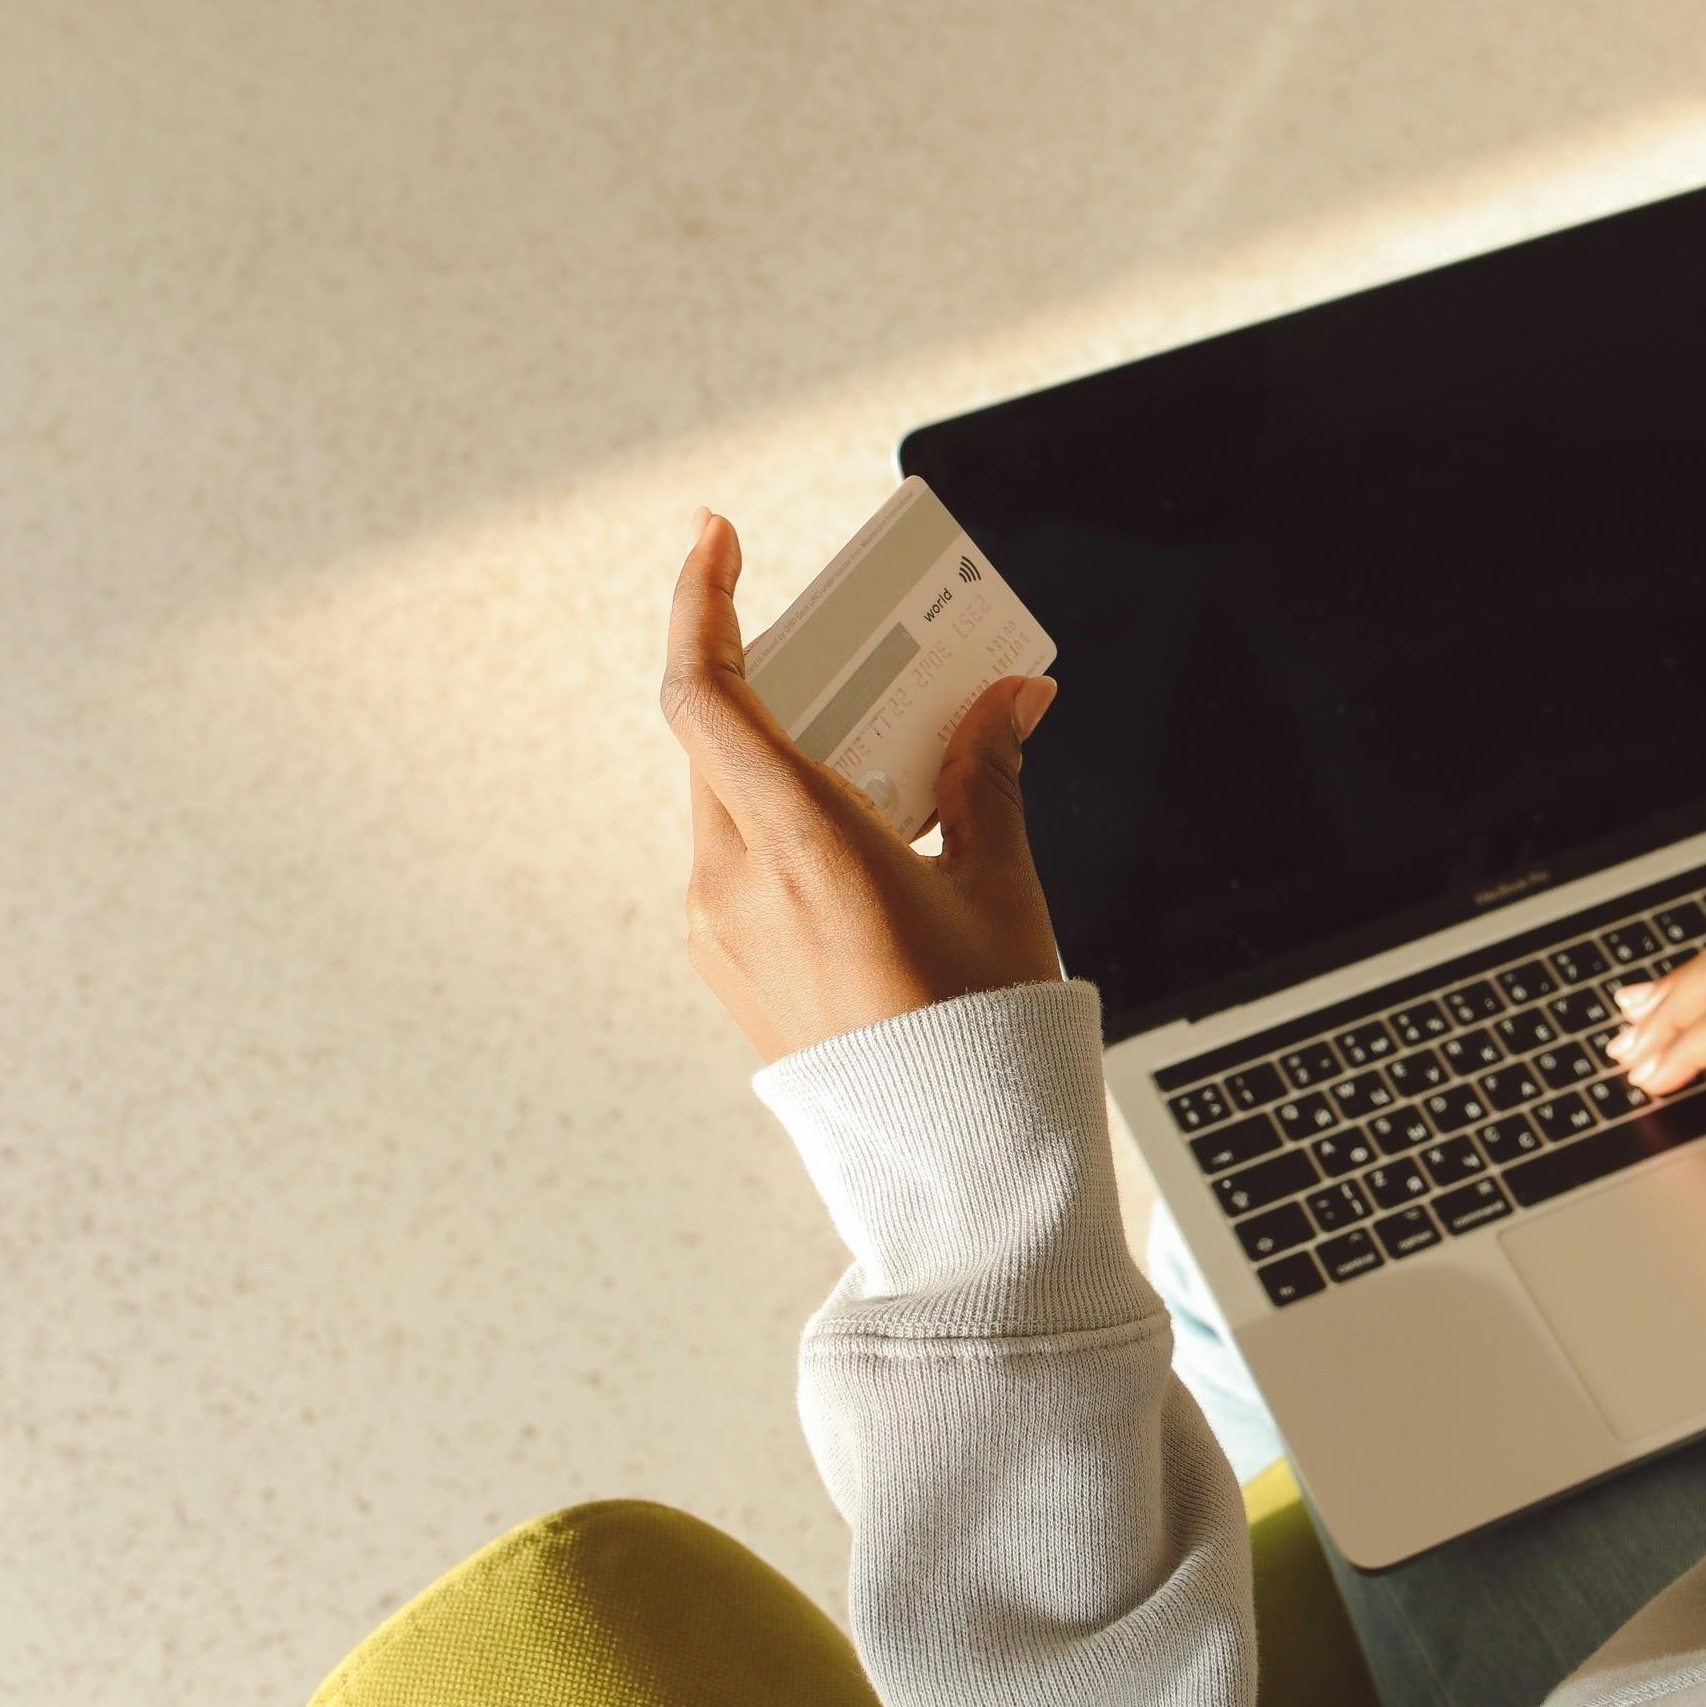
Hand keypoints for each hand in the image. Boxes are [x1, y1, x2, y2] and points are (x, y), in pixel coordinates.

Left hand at [662, 509, 1063, 1061]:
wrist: (951, 1170)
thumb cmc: (979, 1036)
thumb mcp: (998, 890)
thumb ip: (987, 776)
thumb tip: (1007, 699)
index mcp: (800, 849)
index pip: (705, 693)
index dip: (698, 601)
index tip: (716, 536)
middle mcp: (735, 883)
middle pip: (721, 734)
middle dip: (779, 674)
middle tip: (852, 644)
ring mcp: (720, 929)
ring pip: (728, 795)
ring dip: (789, 750)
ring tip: (881, 747)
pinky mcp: (728, 964)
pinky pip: (739, 854)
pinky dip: (787, 814)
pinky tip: (865, 827)